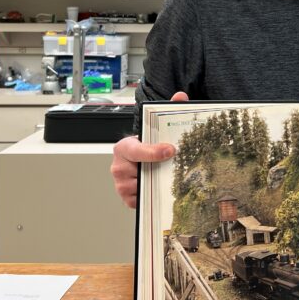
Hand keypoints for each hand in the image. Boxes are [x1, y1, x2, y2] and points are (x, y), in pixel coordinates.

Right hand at [111, 91, 186, 207]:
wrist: (138, 160)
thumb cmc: (147, 144)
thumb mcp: (155, 127)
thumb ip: (167, 109)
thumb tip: (180, 96)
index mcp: (124, 147)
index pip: (136, 150)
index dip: (153, 152)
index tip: (170, 150)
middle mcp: (118, 166)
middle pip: (137, 173)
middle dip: (156, 171)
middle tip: (173, 169)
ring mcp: (120, 183)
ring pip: (140, 188)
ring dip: (155, 185)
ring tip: (168, 179)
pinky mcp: (126, 198)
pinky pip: (139, 202)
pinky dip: (151, 199)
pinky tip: (161, 192)